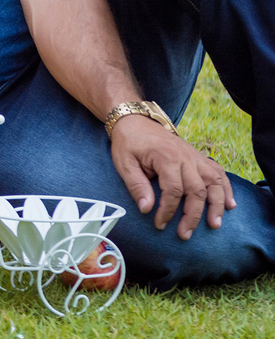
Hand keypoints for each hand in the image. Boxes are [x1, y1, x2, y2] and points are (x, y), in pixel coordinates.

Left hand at [110, 114, 235, 239]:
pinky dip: (226, 188)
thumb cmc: (129, 143)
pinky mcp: (199, 157)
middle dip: (192, 215)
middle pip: (197, 190)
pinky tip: (229, 205)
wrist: (136, 121)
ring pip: (214, 182)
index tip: (160, 224)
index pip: (173, 190)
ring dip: (216, 205)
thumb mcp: (124, 163)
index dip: (168, 211)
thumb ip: (136, 185)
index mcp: (166, 157)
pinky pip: (218, 173)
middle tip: (185, 234)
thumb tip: (146, 209)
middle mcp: (185, 157)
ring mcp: (195, 156)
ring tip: (214, 224)